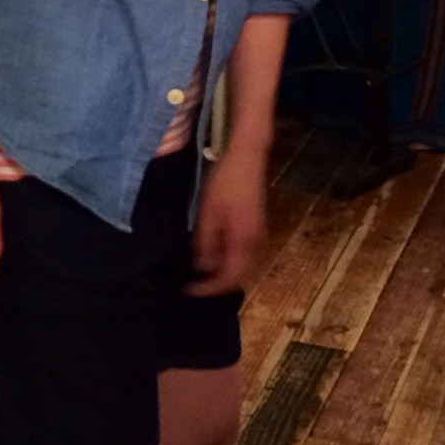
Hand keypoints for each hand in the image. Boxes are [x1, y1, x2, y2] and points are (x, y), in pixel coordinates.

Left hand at [189, 144, 267, 297]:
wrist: (247, 155)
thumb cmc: (225, 181)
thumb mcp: (208, 213)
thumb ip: (205, 244)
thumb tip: (201, 268)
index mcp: (244, 242)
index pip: (228, 279)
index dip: (207, 289)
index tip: (186, 290)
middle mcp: (256, 243)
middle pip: (237, 276)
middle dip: (215, 284)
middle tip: (191, 284)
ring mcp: (259, 234)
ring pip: (241, 265)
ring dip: (221, 271)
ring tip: (198, 271)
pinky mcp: (256, 226)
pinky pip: (242, 252)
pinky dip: (227, 259)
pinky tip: (211, 252)